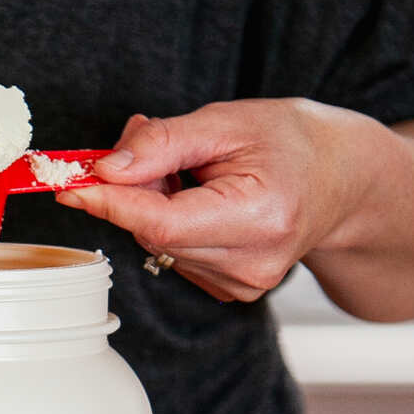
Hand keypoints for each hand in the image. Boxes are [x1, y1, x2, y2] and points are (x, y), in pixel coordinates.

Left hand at [57, 99, 359, 302]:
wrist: (343, 180)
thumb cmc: (293, 143)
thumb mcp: (228, 121)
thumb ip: (163, 143)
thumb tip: (106, 168)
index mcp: (261, 218)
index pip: (161, 223)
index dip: (110, 203)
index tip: (70, 183)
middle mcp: (253, 263)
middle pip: (155, 233)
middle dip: (132, 190)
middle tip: (146, 146)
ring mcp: (243, 285)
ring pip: (159, 245)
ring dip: (153, 205)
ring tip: (192, 171)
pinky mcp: (232, 291)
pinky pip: (175, 255)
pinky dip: (171, 224)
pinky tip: (201, 201)